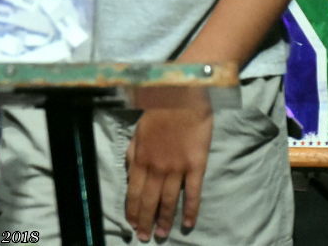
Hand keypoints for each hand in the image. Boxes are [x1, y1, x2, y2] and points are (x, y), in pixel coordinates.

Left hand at [126, 103, 211, 241]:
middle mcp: (157, 167)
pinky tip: (188, 224)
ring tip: (161, 234)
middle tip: (144, 237)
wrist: (183, 96)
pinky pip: (193, 193)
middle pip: (150, 200)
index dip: (132, 210)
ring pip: (169, 200)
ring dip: (164, 220)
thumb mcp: (138, 131)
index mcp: (140, 158)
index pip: (134, 191)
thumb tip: (130, 175)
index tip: (132, 223)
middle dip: (145, 220)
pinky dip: (191, 210)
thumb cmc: (158, 110)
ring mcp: (177, 168)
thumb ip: (133, 154)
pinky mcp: (196, 166)